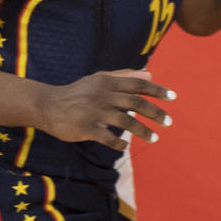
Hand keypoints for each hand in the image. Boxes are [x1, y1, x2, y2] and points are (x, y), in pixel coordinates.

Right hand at [38, 69, 174, 150]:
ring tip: (155, 138)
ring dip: (142, 131)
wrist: (47, 105)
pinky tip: (125, 147)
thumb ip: (125, 76)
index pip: (138, 85)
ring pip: (125, 122)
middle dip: (155, 113)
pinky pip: (107, 137)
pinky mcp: (86, 128)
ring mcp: (94, 112)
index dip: (157, 90)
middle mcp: (103, 96)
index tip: (173, 98)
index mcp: (108, 82)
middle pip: (136, 103)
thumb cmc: (78, 92)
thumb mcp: (100, 79)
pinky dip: (119, 143)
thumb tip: (150, 74)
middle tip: (168, 122)